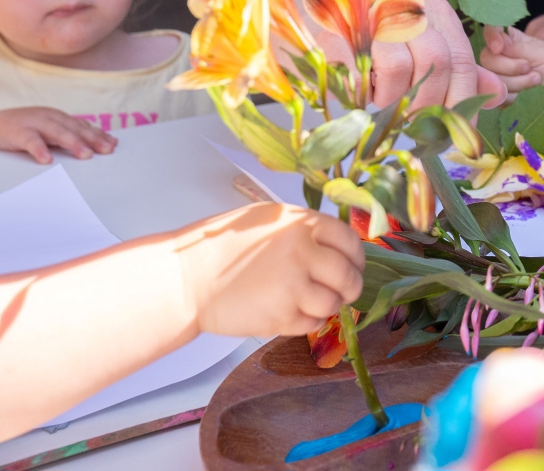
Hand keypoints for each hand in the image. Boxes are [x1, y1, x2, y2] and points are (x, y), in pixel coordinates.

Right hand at [0, 107, 116, 163]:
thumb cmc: (23, 133)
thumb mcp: (47, 133)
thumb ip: (67, 138)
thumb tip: (94, 149)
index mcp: (58, 118)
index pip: (82, 127)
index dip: (98, 135)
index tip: (114, 145)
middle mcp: (48, 117)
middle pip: (74, 128)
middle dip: (92, 138)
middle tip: (107, 150)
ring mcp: (32, 123)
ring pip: (56, 132)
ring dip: (72, 142)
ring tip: (85, 154)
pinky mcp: (15, 132)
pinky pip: (29, 140)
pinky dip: (39, 149)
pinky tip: (47, 160)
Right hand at [176, 204, 364, 337]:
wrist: (187, 279)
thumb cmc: (221, 246)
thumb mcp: (266, 220)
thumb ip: (302, 229)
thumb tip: (335, 245)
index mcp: (301, 224)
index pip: (349, 240)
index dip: (356, 255)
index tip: (354, 263)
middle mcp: (303, 254)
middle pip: (348, 275)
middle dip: (351, 285)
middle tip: (343, 289)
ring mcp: (294, 288)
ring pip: (333, 303)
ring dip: (329, 305)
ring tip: (313, 300)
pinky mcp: (281, 317)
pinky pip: (312, 324)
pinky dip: (310, 320)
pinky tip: (294, 311)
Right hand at [317, 0, 506, 110]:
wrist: (329, 29)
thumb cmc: (385, 51)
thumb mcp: (427, 60)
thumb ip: (462, 75)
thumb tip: (499, 94)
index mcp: (435, 12)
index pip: (462, 59)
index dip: (464, 101)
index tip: (459, 135)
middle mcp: (407, 6)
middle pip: (437, 61)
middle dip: (430, 105)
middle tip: (418, 126)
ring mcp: (369, 16)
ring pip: (400, 66)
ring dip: (394, 99)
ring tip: (385, 103)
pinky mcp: (336, 32)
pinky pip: (357, 72)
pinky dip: (362, 93)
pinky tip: (361, 96)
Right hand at [480, 26, 543, 105]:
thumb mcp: (539, 51)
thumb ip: (518, 47)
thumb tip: (499, 43)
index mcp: (506, 39)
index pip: (490, 31)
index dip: (491, 38)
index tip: (499, 48)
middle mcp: (495, 56)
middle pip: (487, 59)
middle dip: (511, 66)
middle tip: (529, 67)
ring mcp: (493, 76)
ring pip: (494, 80)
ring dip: (518, 81)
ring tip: (535, 79)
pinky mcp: (496, 95)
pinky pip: (500, 96)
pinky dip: (517, 94)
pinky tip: (528, 91)